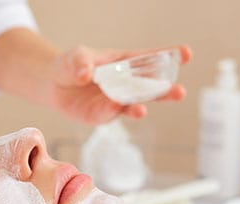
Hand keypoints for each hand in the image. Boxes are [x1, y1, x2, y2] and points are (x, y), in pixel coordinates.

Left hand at [47, 45, 191, 124]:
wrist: (53, 85)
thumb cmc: (70, 65)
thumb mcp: (76, 57)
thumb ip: (81, 63)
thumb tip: (86, 74)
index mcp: (124, 62)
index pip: (149, 58)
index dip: (169, 55)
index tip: (186, 53)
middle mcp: (125, 82)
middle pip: (150, 86)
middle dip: (166, 89)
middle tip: (179, 91)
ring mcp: (116, 100)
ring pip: (137, 103)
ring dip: (147, 105)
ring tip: (149, 108)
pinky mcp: (105, 114)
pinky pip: (115, 114)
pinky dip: (123, 112)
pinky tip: (133, 110)